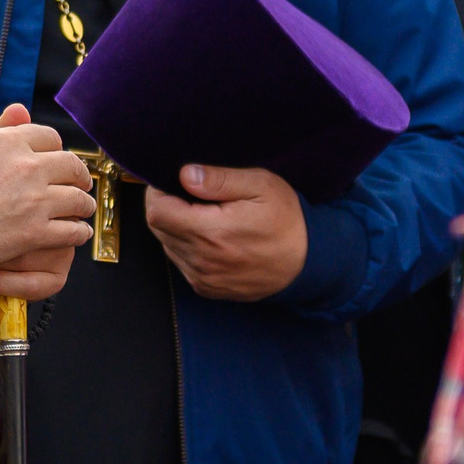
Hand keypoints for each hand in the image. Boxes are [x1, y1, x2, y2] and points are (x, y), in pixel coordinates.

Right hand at [0, 104, 93, 296]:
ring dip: (84, 204)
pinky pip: (71, 231)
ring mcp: (34, 200)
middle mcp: (28, 166)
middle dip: (79, 175)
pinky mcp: (34, 231)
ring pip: (77, 199)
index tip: (59, 161)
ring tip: (83, 209)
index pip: (50, 138)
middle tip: (81, 183)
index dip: (58, 149)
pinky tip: (78, 233)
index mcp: (10, 143)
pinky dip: (78, 232)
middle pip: (71, 166)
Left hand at [146, 164, 307, 300]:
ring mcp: (203, 278)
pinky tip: (209, 236)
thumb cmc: (286, 220)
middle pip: (158, 228)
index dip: (158, 192)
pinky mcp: (206, 288)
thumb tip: (185, 175)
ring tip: (204, 215)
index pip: (157, 212)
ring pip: (167, 245)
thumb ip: (219, 179)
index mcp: (211, 232)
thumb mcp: (260, 186)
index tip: (174, 182)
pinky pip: (181, 262)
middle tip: (191, 196)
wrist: (307, 263)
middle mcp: (202, 260)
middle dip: (166, 207)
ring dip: (176, 228)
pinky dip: (186, 246)